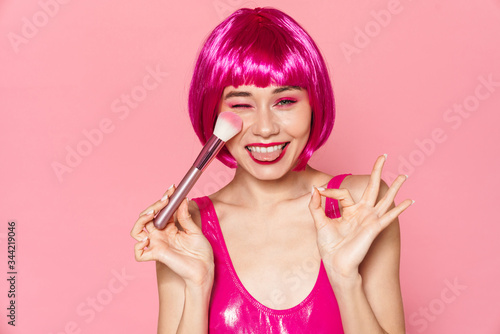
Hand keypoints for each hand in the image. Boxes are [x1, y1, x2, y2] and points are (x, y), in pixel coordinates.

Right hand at [130, 185, 213, 286]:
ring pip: (137, 231)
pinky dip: (138, 247)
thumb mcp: (194, 231)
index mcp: (170, 228)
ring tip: (152, 214)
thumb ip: (185, 217)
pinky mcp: (157, 255)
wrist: (205, 269)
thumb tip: (182, 200)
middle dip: (154, 205)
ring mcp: (157, 244)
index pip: (161, 211)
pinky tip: (146, 239)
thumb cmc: (201, 252)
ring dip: (141, 220)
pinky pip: (139, 254)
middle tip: (166, 199)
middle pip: (146, 217)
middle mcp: (161, 235)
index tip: (172, 189)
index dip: (164, 199)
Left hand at [308, 155, 412, 282]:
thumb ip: (316, 206)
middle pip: (372, 188)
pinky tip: (410, 201)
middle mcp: (362, 213)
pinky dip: (400, 209)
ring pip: (384, 199)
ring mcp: (370, 220)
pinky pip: (389, 216)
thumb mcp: (320, 223)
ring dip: (395, 187)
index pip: (343, 193)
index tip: (319, 191)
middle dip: (377, 171)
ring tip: (404, 175)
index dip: (329, 191)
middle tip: (383, 156)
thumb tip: (315, 189)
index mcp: (349, 211)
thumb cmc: (329, 247)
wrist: (336, 265)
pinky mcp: (374, 227)